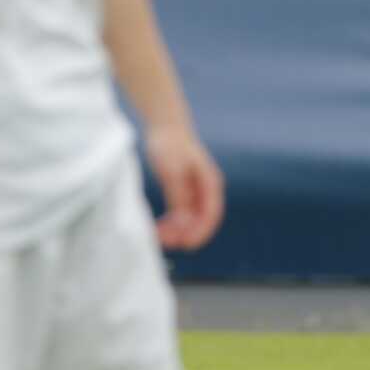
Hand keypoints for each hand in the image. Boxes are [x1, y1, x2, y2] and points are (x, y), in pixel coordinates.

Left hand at [146, 123, 224, 252]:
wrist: (165, 125)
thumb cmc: (170, 143)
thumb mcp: (172, 170)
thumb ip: (178, 195)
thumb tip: (182, 220)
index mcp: (210, 182)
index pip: (211, 214)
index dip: (201, 232)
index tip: (186, 244)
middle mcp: (206, 189)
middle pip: (201, 220)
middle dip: (185, 234)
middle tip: (166, 243)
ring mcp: (195, 191)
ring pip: (190, 219)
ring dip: (177, 230)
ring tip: (158, 236)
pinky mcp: (183, 190)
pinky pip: (180, 213)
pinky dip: (172, 222)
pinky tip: (159, 227)